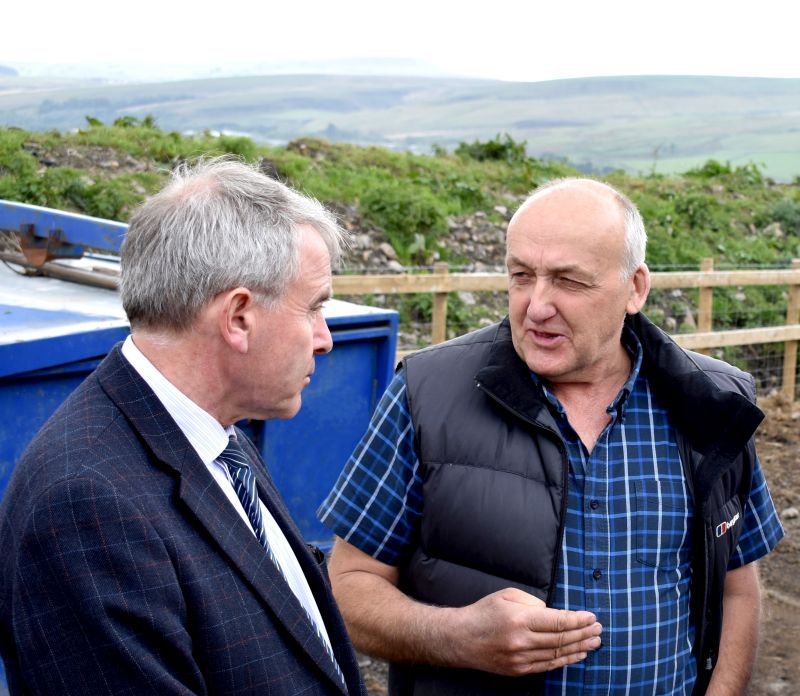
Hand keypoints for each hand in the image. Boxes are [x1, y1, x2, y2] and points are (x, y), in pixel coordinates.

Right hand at [449, 587, 601, 675]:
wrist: (460, 638)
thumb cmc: (484, 612)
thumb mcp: (507, 595)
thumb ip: (533, 602)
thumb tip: (553, 613)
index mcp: (519, 618)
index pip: (557, 621)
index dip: (578, 620)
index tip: (591, 617)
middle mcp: (521, 641)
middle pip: (561, 639)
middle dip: (583, 633)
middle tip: (599, 629)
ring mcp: (520, 659)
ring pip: (557, 654)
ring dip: (579, 648)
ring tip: (595, 642)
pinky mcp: (518, 670)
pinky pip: (548, 666)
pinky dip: (565, 660)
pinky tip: (578, 655)